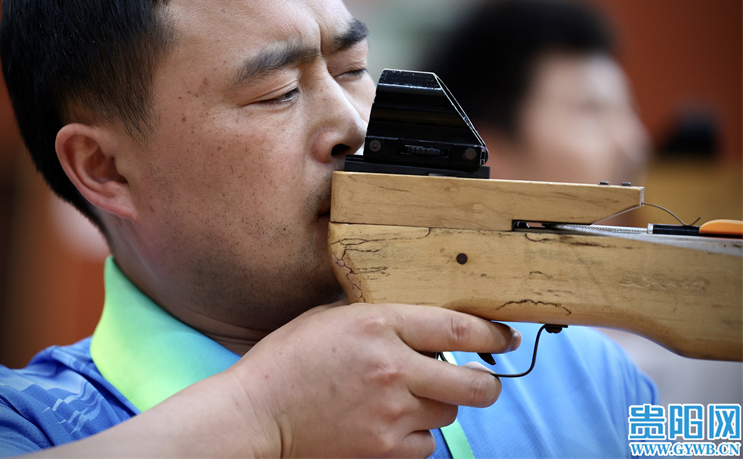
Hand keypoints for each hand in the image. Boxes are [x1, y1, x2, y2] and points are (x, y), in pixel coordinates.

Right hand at [38, 303, 517, 457]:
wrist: (257, 415)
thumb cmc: (289, 360)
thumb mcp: (332, 317)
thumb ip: (380, 316)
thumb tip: (425, 321)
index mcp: (378, 325)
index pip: (458, 328)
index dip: (493, 334)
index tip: (505, 336)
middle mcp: (392, 368)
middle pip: (477, 384)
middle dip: (487, 382)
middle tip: (479, 379)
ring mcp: (391, 413)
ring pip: (450, 414)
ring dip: (439, 406)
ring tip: (406, 399)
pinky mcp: (385, 450)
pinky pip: (427, 445)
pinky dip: (417, 435)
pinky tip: (390, 423)